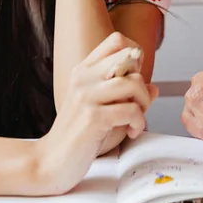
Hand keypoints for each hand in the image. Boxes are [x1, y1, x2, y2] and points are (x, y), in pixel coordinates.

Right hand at [35, 32, 157, 194]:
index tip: (134, 80)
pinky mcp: (93, 117)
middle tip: (137, 105)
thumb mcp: (100, 107)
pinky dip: (139, 122)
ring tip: (136, 120)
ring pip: (134, 82)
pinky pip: (132, 110)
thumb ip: (125, 95)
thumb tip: (153, 88)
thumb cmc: (76, 135)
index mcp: (83, 71)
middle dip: (143, 82)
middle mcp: (84, 78)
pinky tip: (131, 132)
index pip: (116, 40)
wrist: (49, 162)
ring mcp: (86, 96)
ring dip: (144, 104)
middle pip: (130, 58)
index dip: (135, 56)